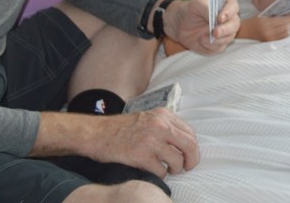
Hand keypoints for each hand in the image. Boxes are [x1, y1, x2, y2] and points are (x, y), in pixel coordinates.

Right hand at [50, 108, 199, 178]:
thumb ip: (165, 126)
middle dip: (191, 160)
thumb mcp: (147, 118)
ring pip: (177, 161)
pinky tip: (152, 171)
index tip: (190, 156)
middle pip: (189, 146)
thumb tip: (185, 142)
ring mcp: (150, 140)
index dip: (193, 147)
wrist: (96, 134)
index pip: (190, 133)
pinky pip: (161, 171)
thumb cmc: (121, 129)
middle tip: (187, 167)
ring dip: (174, 169)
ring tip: (167, 169)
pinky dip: (160, 174)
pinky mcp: (140, 156)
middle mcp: (160, 125)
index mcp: (163, 115)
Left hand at [164, 0, 240, 53]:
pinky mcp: (218, 44)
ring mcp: (224, 33)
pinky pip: (220, 48)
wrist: (178, 25)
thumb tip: (216, 17)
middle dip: (225, 29)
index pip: (233, 6)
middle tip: (215, 32)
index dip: (229, 12)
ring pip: (229, 38)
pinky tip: (201, 41)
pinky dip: (210, 47)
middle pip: (235, 24)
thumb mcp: (196, 4)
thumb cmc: (189, 11)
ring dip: (216, 40)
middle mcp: (228, 19)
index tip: (219, 18)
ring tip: (201, 38)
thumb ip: (207, 8)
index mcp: (225, 5)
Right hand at [238, 14, 289, 41]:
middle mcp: (268, 33)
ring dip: (288, 28)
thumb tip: (285, 14)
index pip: (283, 21)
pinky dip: (284, 34)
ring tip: (288, 24)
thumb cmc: (252, 22)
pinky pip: (281, 39)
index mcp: (266, 24)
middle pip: (285, 28)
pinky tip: (284, 30)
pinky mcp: (269, 43)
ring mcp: (269, 39)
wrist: (243, 32)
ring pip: (285, 34)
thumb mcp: (262, 16)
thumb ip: (273, 16)